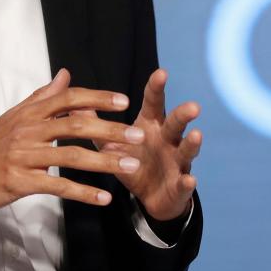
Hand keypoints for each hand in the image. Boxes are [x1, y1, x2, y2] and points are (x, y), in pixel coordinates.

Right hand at [0, 68, 144, 217]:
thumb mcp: (14, 116)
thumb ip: (43, 96)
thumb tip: (65, 74)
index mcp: (29, 113)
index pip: (69, 98)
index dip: (98, 98)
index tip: (124, 101)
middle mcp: (28, 130)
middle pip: (76, 126)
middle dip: (110, 130)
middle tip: (138, 135)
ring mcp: (23, 156)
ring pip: (71, 156)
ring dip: (104, 162)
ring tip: (130, 166)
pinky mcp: (19, 182)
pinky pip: (57, 186)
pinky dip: (83, 192)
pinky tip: (103, 198)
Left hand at [79, 69, 201, 221]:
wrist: (152, 197)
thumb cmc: (134, 161)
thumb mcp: (111, 144)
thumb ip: (95, 124)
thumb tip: (73, 104)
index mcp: (151, 126)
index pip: (155, 103)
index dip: (157, 88)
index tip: (161, 73)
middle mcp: (168, 139)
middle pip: (176, 123)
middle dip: (184, 114)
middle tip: (192, 106)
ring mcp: (177, 161)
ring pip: (187, 149)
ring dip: (192, 143)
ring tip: (196, 136)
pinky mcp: (180, 185)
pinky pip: (185, 183)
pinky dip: (187, 183)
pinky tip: (189, 180)